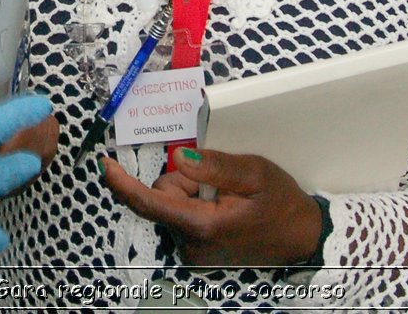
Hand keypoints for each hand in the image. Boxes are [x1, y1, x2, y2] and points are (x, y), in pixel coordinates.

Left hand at [101, 147, 322, 266]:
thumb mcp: (254, 173)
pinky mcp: (196, 250)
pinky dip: (194, 203)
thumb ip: (214, 165)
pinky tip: (220, 204)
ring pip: (171, 204)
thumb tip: (178, 157)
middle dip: (183, 180)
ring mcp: (193, 251)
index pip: (150, 203)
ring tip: (226, 195)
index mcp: (203, 226)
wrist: (301, 237)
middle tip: (219, 182)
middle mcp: (191, 245)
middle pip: (162, 197)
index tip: (106, 165)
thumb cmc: (281, 204)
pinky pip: (181, 214)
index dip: (123, 183)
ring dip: (191, 192)